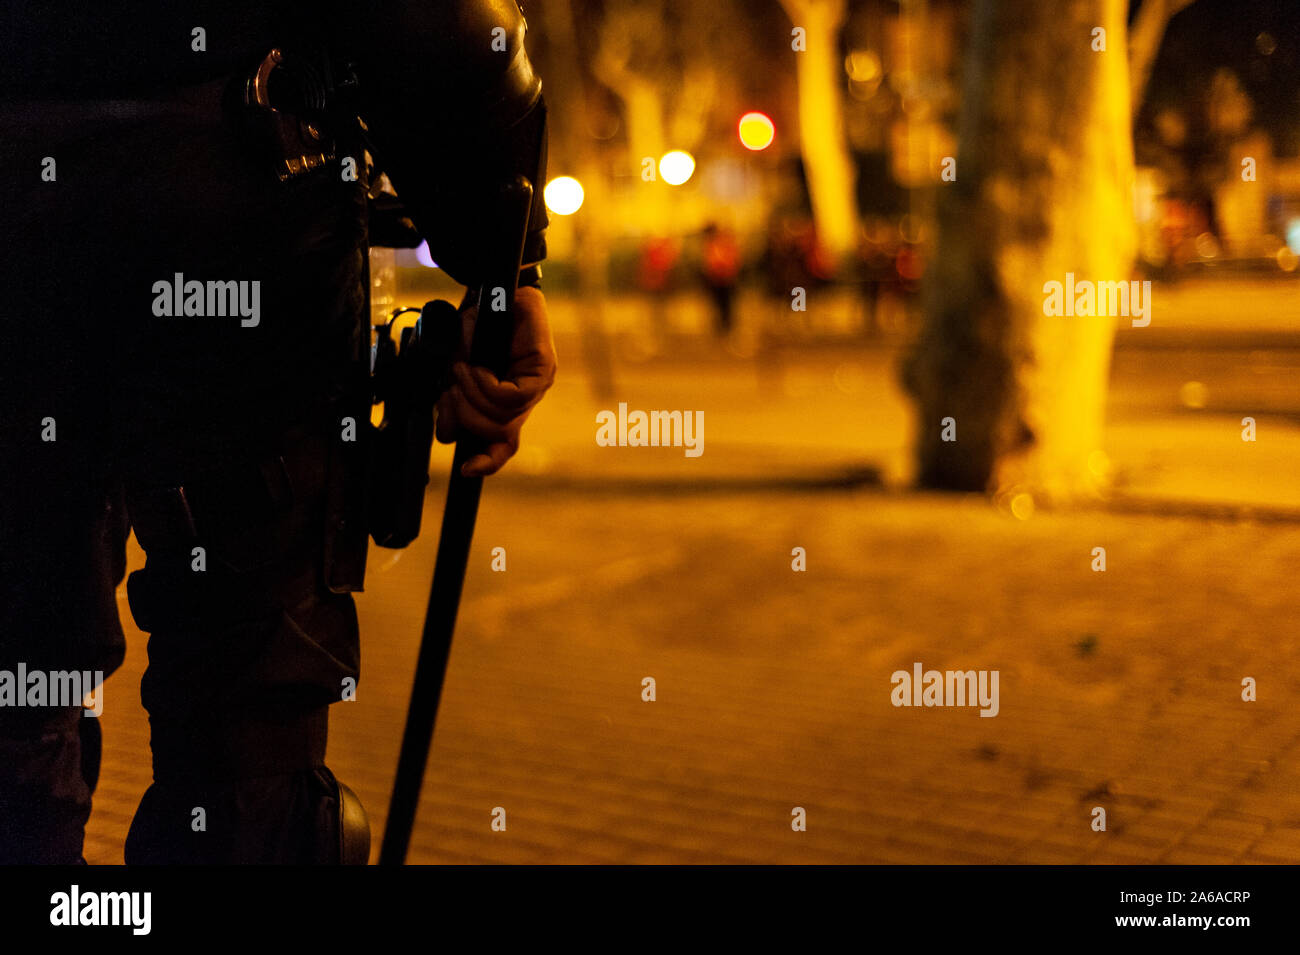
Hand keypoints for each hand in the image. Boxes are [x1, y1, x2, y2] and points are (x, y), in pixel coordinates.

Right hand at [434, 284, 556, 476]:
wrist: (493, 287)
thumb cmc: (476, 327)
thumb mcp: (458, 369)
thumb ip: (454, 403)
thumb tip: (446, 435)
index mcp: (510, 401)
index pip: (505, 444)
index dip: (488, 462)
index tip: (467, 470)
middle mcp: (528, 396)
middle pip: (497, 431)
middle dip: (465, 413)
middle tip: (451, 387)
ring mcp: (538, 384)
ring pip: (501, 415)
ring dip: (470, 393)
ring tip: (460, 368)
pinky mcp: (542, 369)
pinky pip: (509, 395)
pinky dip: (483, 385)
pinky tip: (473, 371)